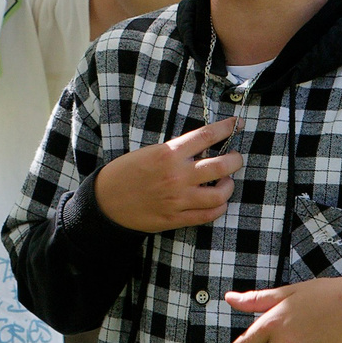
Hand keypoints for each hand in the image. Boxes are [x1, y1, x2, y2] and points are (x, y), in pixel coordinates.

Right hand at [93, 119, 239, 230]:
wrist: (105, 202)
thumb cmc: (125, 173)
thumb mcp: (149, 152)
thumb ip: (176, 151)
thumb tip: (203, 150)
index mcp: (168, 153)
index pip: (206, 136)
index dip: (226, 128)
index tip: (236, 124)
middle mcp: (177, 176)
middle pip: (222, 165)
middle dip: (235, 160)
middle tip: (235, 158)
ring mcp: (178, 199)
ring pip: (220, 194)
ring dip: (229, 186)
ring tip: (225, 181)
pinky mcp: (176, 218)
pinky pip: (208, 215)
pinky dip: (219, 207)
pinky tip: (217, 201)